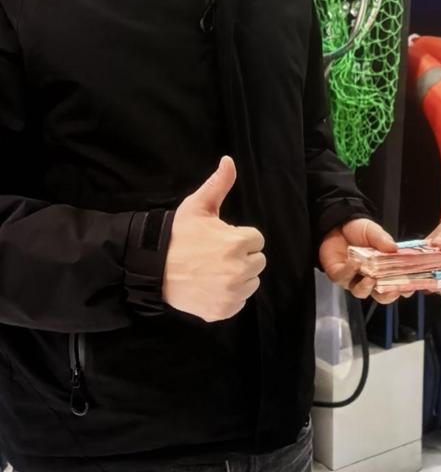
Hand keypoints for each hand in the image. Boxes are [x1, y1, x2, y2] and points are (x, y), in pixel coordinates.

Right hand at [163, 157, 265, 322]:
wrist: (152, 267)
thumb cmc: (177, 235)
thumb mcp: (197, 206)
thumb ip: (219, 184)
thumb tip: (229, 161)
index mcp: (238, 243)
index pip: (256, 240)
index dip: (239, 238)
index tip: (221, 239)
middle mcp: (239, 270)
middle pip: (257, 262)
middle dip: (242, 257)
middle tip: (216, 255)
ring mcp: (231, 293)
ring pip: (251, 282)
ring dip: (238, 277)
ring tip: (213, 270)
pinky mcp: (222, 311)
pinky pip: (239, 302)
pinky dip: (229, 297)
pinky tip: (211, 286)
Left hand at [319, 218, 402, 304]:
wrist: (337, 224)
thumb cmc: (358, 231)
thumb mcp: (373, 231)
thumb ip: (382, 239)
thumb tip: (394, 248)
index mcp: (384, 269)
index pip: (397, 284)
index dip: (405, 288)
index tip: (410, 288)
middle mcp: (370, 278)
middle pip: (381, 296)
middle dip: (388, 295)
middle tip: (393, 289)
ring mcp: (354, 279)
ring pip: (361, 292)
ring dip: (367, 287)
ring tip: (371, 278)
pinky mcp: (338, 276)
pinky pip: (344, 279)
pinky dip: (350, 272)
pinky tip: (355, 263)